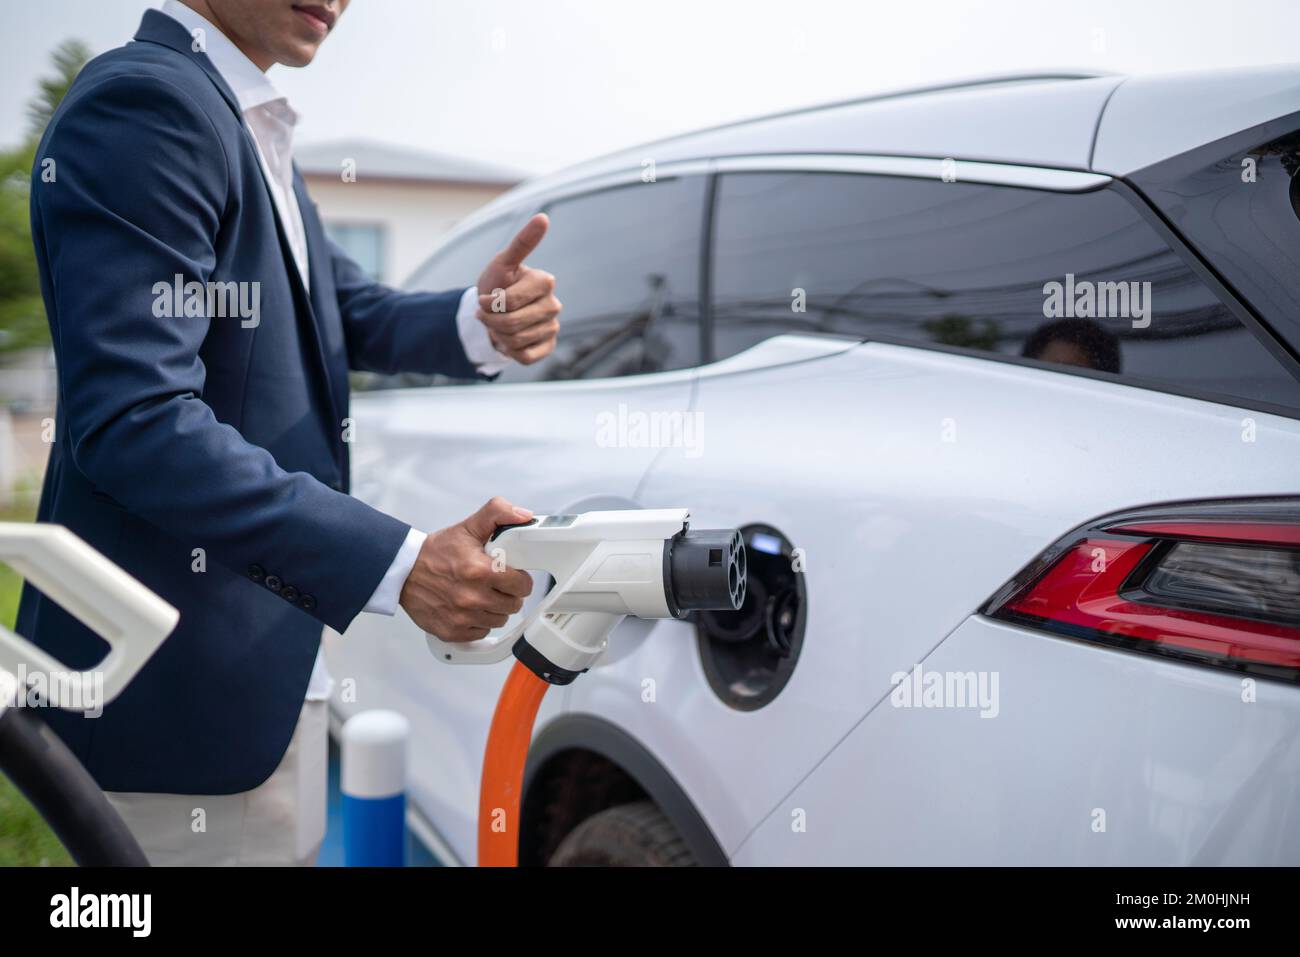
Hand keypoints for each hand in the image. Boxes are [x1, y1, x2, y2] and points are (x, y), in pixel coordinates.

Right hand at [399, 497, 534, 641]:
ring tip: (482, 594)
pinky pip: (481, 632)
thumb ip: (498, 513)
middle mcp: (472, 597)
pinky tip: (470, 608)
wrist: (403, 571)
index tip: (512, 575)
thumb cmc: (436, 552)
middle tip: (496, 584)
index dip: (520, 579)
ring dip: (495, 609)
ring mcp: (461, 617)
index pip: (522, 585)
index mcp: (480, 571)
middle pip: (513, 605)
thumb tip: (524, 515)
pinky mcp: (452, 631)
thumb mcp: (468, 527)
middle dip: (509, 593)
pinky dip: (479, 622)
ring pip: (499, 620)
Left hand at [475, 213, 561, 364]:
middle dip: (492, 321)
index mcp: (545, 282)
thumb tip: (543, 217)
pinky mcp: (548, 347)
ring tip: (498, 325)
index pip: (510, 302)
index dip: (490, 304)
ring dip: (498, 335)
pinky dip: (509, 350)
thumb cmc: (498, 284)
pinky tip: (509, 338)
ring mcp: (553, 327)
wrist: (494, 312)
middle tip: (488, 314)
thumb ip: (522, 243)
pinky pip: (523, 356)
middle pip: (512, 323)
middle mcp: (554, 305)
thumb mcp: (503, 263)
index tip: (485, 299)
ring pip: (516, 341)